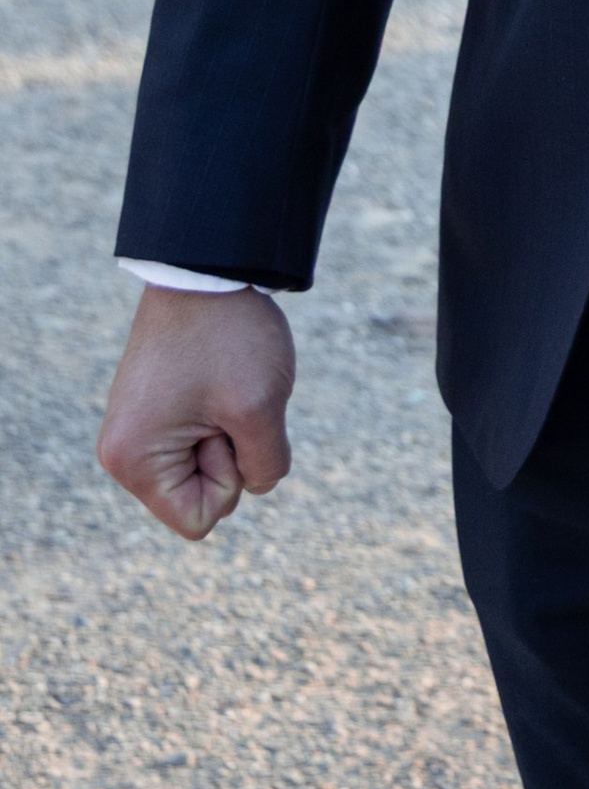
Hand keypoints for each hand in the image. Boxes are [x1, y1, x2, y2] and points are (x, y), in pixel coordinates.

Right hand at [98, 283, 296, 540]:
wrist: (207, 268)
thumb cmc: (229, 336)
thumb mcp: (260, 409)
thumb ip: (265, 467)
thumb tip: (254, 483)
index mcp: (134, 463)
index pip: (199, 521)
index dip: (230, 480)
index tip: (225, 426)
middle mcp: (125, 453)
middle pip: (204, 495)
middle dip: (231, 452)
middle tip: (224, 396)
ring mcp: (139, 429)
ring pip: (210, 464)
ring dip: (232, 430)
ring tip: (223, 382)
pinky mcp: (157, 409)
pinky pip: (204, 438)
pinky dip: (225, 413)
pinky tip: (219, 377)